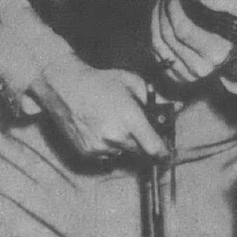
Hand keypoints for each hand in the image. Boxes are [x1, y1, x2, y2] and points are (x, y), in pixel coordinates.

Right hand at [29, 55, 167, 161]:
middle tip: (139, 128)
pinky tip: (102, 128)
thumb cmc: (101, 82)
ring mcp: (99, 146)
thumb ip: (153, 99)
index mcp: (130, 119)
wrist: (65, 87)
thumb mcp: (134, 82)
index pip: (154, 147)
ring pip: (123, 153)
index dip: (164, 152)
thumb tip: (171, 110)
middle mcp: (115, 136)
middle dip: (145, 143)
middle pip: (141, 152)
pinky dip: (109, 146)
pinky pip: (107, 154)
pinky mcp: (87, 152)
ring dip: (126, 144)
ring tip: (115, 123)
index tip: (169, 153)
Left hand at [152, 0, 236, 83]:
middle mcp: (200, 68)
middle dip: (162, 10)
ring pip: (158, 44)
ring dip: (155, 19)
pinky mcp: (177, 77)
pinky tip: (158, 17)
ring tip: (160, 2)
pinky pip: (156, 52)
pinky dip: (153, 32)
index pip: (183, 29)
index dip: (173, 8)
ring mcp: (186, 75)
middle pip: (168, 35)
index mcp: (216, 53)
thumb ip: (226, 1)